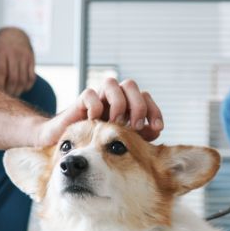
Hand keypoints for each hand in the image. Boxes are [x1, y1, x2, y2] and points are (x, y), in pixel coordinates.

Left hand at [0, 27, 35, 96]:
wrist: (15, 33)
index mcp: (1, 51)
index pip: (1, 72)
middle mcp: (14, 53)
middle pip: (13, 78)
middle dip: (9, 91)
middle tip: (5, 97)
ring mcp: (24, 56)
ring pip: (23, 79)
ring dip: (18, 91)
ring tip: (13, 95)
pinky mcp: (32, 60)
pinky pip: (32, 77)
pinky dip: (27, 86)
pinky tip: (22, 89)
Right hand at [34, 78, 163, 146]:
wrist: (73, 148)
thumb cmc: (100, 145)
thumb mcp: (123, 142)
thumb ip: (140, 136)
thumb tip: (156, 131)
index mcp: (126, 106)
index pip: (145, 97)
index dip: (153, 110)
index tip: (156, 128)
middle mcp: (113, 98)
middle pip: (130, 85)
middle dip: (137, 106)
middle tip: (135, 127)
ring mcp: (97, 98)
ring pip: (111, 83)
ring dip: (117, 104)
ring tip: (115, 123)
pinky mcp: (80, 102)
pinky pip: (89, 94)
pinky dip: (95, 107)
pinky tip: (95, 122)